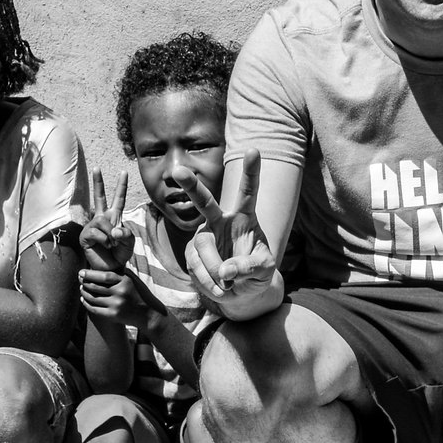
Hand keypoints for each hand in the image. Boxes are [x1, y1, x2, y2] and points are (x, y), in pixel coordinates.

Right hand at [80, 170, 135, 272]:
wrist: (111, 268)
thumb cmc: (120, 254)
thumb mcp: (129, 242)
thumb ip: (125, 233)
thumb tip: (113, 229)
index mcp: (115, 217)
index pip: (118, 199)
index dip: (121, 186)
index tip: (124, 172)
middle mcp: (102, 219)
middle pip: (99, 197)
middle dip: (98, 182)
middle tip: (96, 167)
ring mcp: (92, 226)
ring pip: (101, 221)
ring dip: (109, 233)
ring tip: (112, 243)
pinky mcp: (85, 236)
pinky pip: (95, 232)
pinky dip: (104, 239)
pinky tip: (105, 245)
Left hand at [80, 263, 162, 325]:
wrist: (148, 314)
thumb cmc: (139, 294)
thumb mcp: (133, 280)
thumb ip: (119, 274)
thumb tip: (102, 267)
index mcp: (125, 281)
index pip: (103, 276)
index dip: (90, 274)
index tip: (81, 272)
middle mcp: (120, 292)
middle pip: (95, 286)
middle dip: (84, 282)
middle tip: (79, 279)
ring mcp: (116, 304)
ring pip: (93, 298)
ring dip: (84, 292)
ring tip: (81, 289)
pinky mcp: (113, 315)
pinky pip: (94, 309)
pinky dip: (86, 303)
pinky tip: (84, 299)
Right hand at [183, 150, 276, 307]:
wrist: (241, 291)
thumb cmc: (257, 273)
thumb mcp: (264, 270)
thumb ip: (250, 267)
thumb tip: (225, 270)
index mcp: (244, 217)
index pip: (248, 191)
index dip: (251, 172)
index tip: (254, 150)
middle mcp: (220, 221)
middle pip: (204, 201)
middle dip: (191, 186)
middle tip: (178, 170)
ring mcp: (203, 236)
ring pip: (203, 248)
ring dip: (215, 271)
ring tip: (229, 285)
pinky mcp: (191, 254)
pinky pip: (196, 267)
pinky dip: (210, 283)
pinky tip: (220, 288)